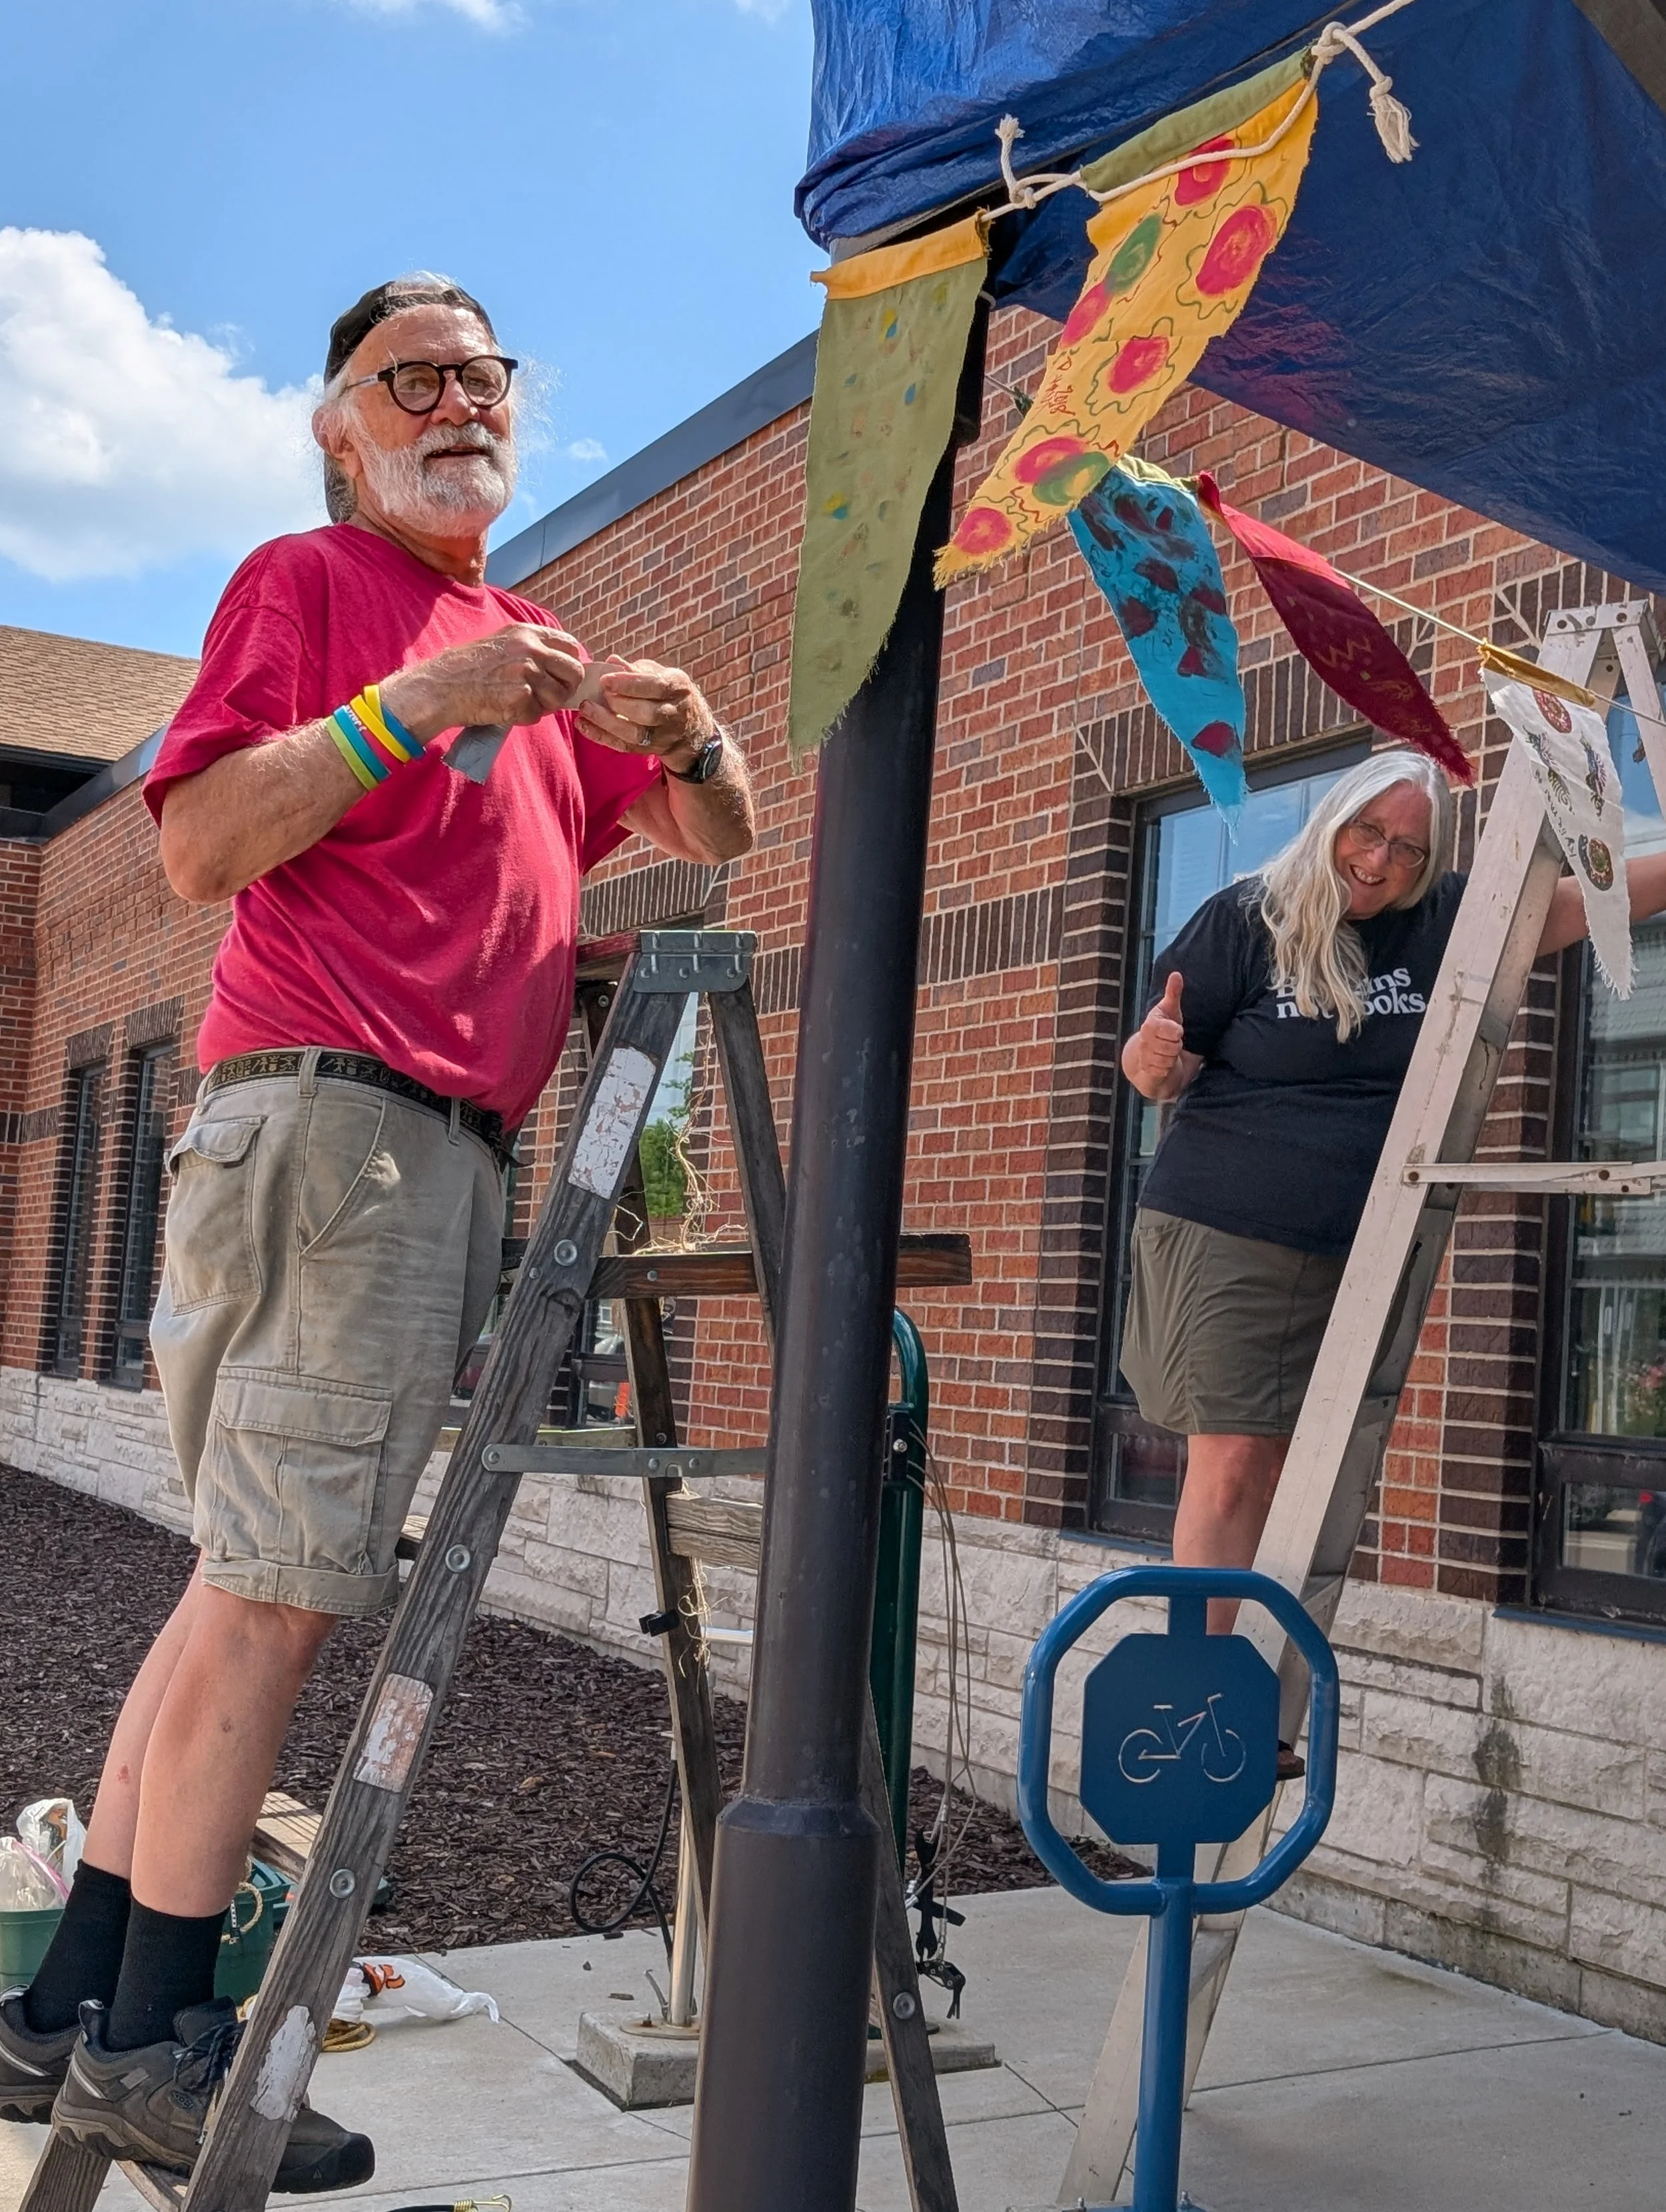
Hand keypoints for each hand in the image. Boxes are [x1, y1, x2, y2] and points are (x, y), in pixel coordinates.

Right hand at [378, 624, 586, 742]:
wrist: (441, 686)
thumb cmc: (469, 668)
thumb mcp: (502, 643)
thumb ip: (532, 649)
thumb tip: (564, 666)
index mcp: (527, 632)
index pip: (570, 646)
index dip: (571, 664)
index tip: (563, 676)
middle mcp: (530, 649)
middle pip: (574, 672)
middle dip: (566, 688)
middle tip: (549, 697)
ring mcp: (526, 673)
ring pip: (558, 697)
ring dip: (544, 706)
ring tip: (519, 702)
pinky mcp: (520, 698)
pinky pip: (537, 714)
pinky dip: (524, 717)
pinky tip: (505, 709)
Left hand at [575, 657, 715, 772]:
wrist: (692, 730)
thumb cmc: (669, 694)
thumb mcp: (662, 675)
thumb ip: (638, 670)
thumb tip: (613, 661)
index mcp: (678, 688)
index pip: (655, 686)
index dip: (629, 684)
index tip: (605, 680)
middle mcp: (674, 713)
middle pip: (646, 713)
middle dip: (618, 703)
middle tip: (596, 694)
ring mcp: (663, 736)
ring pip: (634, 733)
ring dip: (606, 722)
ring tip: (585, 710)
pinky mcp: (650, 750)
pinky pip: (624, 747)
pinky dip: (602, 737)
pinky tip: (583, 726)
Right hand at [1135, 972, 1185, 1083]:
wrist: (1143, 1061)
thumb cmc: (1161, 1033)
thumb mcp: (1170, 1012)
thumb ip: (1173, 994)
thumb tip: (1176, 973)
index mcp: (1149, 1025)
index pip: (1169, 1029)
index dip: (1176, 1032)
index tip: (1176, 1032)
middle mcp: (1143, 1042)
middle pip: (1172, 1046)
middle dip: (1176, 1047)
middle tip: (1171, 1044)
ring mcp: (1143, 1059)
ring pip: (1168, 1060)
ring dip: (1172, 1059)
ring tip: (1166, 1055)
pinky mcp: (1145, 1075)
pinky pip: (1163, 1072)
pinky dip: (1166, 1070)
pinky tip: (1162, 1066)